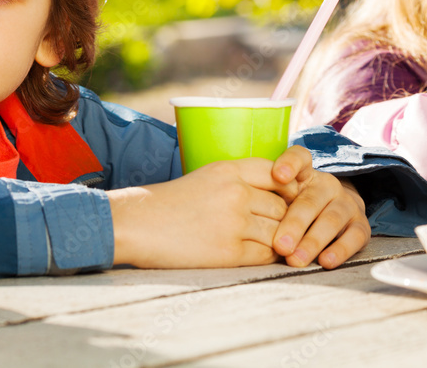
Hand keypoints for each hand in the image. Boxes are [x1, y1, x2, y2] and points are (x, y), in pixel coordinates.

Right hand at [108, 158, 298, 268]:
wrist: (137, 224)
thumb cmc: (169, 202)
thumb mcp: (204, 178)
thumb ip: (238, 182)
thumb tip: (275, 198)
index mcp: (227, 170)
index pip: (276, 172)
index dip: (288, 187)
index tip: (288, 199)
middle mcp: (235, 192)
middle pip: (283, 206)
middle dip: (287, 219)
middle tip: (286, 228)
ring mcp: (234, 222)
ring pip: (279, 232)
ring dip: (280, 241)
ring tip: (275, 245)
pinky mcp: (229, 251)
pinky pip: (265, 255)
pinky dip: (266, 257)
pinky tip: (257, 255)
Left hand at [270, 146, 370, 268]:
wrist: (336, 210)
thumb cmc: (296, 205)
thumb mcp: (282, 196)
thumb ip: (267, 198)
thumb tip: (245, 216)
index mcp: (305, 173)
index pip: (299, 158)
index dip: (290, 164)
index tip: (279, 175)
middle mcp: (327, 185)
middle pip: (310, 201)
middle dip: (294, 225)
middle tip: (279, 246)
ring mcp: (346, 204)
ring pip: (331, 220)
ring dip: (312, 242)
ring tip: (296, 259)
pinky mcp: (361, 225)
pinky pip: (354, 237)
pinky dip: (340, 250)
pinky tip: (325, 261)